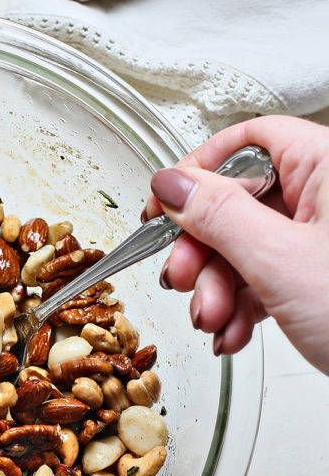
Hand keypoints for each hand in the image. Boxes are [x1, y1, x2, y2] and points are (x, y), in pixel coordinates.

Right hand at [143, 115, 328, 373]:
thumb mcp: (281, 262)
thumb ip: (219, 218)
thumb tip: (173, 183)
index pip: (249, 141)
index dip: (199, 172)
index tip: (164, 205)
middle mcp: (328, 198)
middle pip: (239, 202)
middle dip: (203, 250)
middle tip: (182, 278)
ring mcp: (324, 241)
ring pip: (247, 248)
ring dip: (218, 289)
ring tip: (213, 321)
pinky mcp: (321, 279)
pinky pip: (266, 279)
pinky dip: (242, 308)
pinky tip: (233, 333)